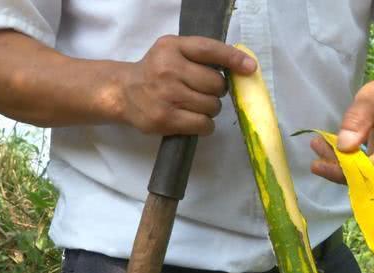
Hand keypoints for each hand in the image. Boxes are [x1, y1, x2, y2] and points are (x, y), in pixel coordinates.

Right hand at [113, 35, 255, 134]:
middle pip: (216, 84)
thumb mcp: (174, 51)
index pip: (209, 50)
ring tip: (195, 105)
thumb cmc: (156, 71)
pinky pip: (203, 124)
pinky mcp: (166, 119)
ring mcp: (166, 95)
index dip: (233, 59)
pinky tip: (194, 119)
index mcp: (172, 47)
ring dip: (210, 109)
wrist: (123, 92)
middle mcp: (168, 69)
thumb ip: (202, 55)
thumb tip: (243, 66)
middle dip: (217, 91)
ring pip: (212, 106)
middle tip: (204, 91)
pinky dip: (205, 124)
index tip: (250, 68)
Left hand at [311, 78, 373, 183]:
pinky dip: (339, 163)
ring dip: (336, 165)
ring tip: (316, 144)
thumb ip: (361, 116)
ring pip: (363, 177)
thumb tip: (344, 146)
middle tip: (316, 144)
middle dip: (342, 165)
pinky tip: (322, 148)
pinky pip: (359, 173)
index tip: (372, 174)